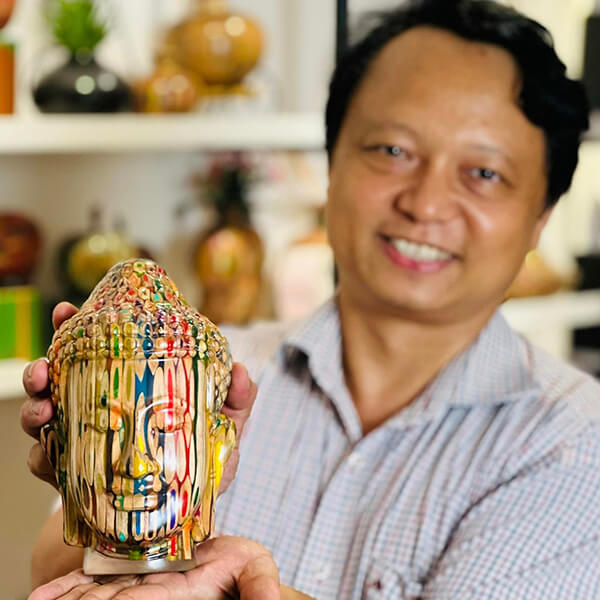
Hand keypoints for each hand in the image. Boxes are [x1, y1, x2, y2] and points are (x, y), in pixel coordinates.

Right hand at [21, 302, 257, 494]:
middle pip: (59, 379)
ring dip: (36, 408)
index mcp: (125, 389)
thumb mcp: (221, 432)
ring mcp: (81, 442)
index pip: (96, 352)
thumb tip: (240, 371)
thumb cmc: (198, 467)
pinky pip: (46, 464)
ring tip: (44, 408)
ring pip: (45, 417)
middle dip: (43, 367)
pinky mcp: (73, 478)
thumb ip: (234, 402)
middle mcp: (96, 410)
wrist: (174, 520)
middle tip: (44, 366)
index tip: (66, 312)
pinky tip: (49, 452)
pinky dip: (42, 456)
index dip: (75, 329)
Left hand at [29, 536, 280, 599]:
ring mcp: (135, 586)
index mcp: (180, 595)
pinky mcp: (124, 576)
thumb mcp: (254, 566)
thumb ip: (260, 583)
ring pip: (97, 594)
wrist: (220, 560)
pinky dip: (68, 589)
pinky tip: (44, 596)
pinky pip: (92, 582)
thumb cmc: (235, 569)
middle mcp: (152, 595)